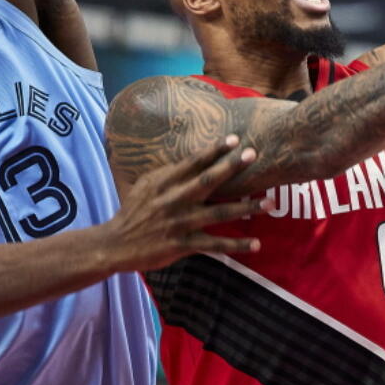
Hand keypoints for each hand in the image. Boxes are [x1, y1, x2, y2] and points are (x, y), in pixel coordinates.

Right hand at [110, 136, 272, 271]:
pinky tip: (256, 243)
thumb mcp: (146, 186)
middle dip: (231, 167)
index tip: (235, 139)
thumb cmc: (133, 211)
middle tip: (253, 155)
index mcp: (163, 182)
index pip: (192, 162)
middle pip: (207, 181)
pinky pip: (214, 244)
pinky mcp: (182, 245)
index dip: (214, 150)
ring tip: (268, 203)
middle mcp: (174, 200)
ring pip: (218, 214)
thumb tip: (193, 159)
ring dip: (245, 208)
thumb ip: (169, 173)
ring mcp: (179, 223)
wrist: (115, 244)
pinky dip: (236, 244)